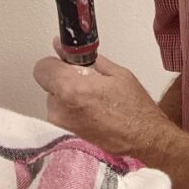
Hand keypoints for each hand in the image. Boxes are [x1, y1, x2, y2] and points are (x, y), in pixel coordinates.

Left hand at [33, 42, 175, 158]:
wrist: (146, 140)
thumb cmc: (135, 107)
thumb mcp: (115, 73)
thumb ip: (84, 59)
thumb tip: (63, 48)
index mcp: (71, 89)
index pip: (42, 68)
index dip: (55, 64)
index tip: (68, 65)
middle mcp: (60, 109)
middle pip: (49, 85)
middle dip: (64, 81)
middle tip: (88, 83)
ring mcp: (62, 126)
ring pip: (55, 100)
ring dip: (69, 97)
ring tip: (94, 101)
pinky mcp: (66, 137)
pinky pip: (62, 115)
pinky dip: (73, 111)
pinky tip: (93, 113)